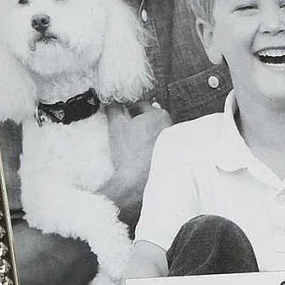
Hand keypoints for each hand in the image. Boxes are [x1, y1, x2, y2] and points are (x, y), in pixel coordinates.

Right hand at [104, 102, 172, 218]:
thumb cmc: (130, 153)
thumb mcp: (116, 126)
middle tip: (127, 131)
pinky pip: (161, 147)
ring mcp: (174, 141)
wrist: (139, 183)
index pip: (141, 106)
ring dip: (147, 135)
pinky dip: (153, 148)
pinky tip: (143, 155)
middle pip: (151, 119)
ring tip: (134, 145)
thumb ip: (113, 109)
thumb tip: (110, 101)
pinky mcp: (174, 156)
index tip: (121, 117)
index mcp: (158, 114)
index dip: (128, 110)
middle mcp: (170, 125)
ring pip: (157, 132)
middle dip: (140, 123)